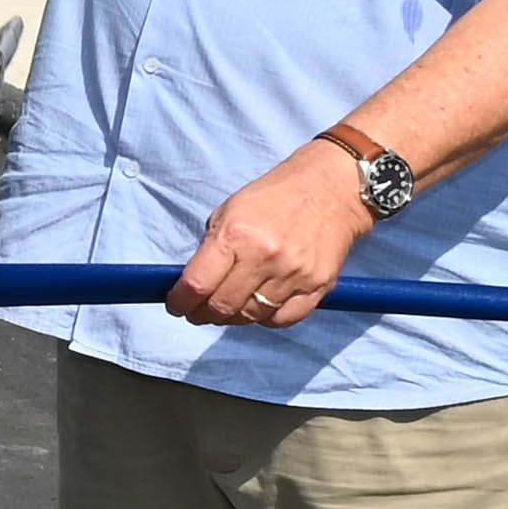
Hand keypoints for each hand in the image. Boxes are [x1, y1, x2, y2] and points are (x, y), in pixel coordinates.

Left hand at [169, 149, 372, 328]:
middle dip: (203, 314)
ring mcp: (294, 274)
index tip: (176, 305)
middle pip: (222, 307)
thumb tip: (194, 283)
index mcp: (236, 235)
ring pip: (251, 317)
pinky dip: (266, 319)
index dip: (180, 302)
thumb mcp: (230, 211)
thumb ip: (212, 248)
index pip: (197, 284)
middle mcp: (264, 257)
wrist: (331, 189)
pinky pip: (283, 319)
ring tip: (228, 308)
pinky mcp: (318, 286)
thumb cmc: (274, 197)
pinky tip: (259, 308)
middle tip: (198, 312)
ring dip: (233, 318)